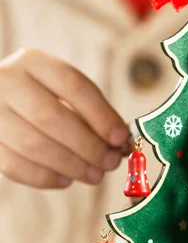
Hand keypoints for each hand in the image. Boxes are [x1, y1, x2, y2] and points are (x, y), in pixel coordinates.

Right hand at [0, 49, 129, 187]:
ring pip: (33, 145)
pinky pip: (14, 166)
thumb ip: (92, 116)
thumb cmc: (41, 101)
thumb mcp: (64, 95)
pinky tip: (66, 180)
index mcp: (34, 62)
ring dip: (71, 165)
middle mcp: (6, 82)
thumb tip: (121, 143)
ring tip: (94, 175)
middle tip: (110, 163)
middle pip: (51, 117)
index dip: (101, 114)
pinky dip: (45, 177)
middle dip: (88, 145)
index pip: (73, 85)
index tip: (120, 137)